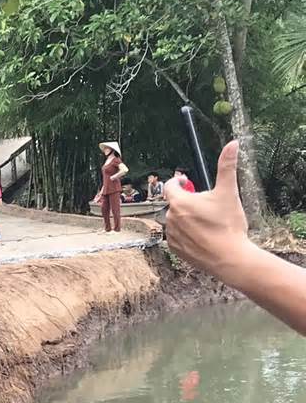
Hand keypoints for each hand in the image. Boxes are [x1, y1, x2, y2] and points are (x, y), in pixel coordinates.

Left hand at [164, 141, 248, 279]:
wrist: (230, 259)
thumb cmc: (228, 226)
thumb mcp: (228, 193)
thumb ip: (227, 166)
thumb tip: (232, 144)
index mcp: (179, 202)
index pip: (171, 186)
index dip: (180, 182)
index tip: (188, 182)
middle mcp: (171, 218)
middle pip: (176, 204)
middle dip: (188, 202)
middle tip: (206, 207)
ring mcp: (172, 235)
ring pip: (177, 220)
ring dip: (187, 218)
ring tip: (206, 224)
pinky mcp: (175, 249)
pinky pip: (177, 236)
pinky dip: (186, 234)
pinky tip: (202, 236)